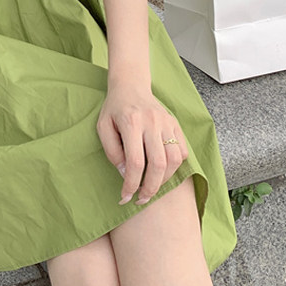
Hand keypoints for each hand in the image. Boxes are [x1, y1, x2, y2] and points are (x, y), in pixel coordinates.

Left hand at [97, 84, 188, 205]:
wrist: (130, 85)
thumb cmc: (114, 109)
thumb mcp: (103, 127)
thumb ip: (112, 151)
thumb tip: (125, 174)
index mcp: (131, 122)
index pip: (135, 162)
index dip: (131, 184)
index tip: (125, 196)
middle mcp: (152, 122)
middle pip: (158, 164)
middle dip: (150, 188)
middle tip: (142, 199)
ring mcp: (166, 122)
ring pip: (174, 159)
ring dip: (164, 179)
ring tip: (151, 186)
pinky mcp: (175, 123)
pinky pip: (182, 150)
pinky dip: (175, 166)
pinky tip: (163, 171)